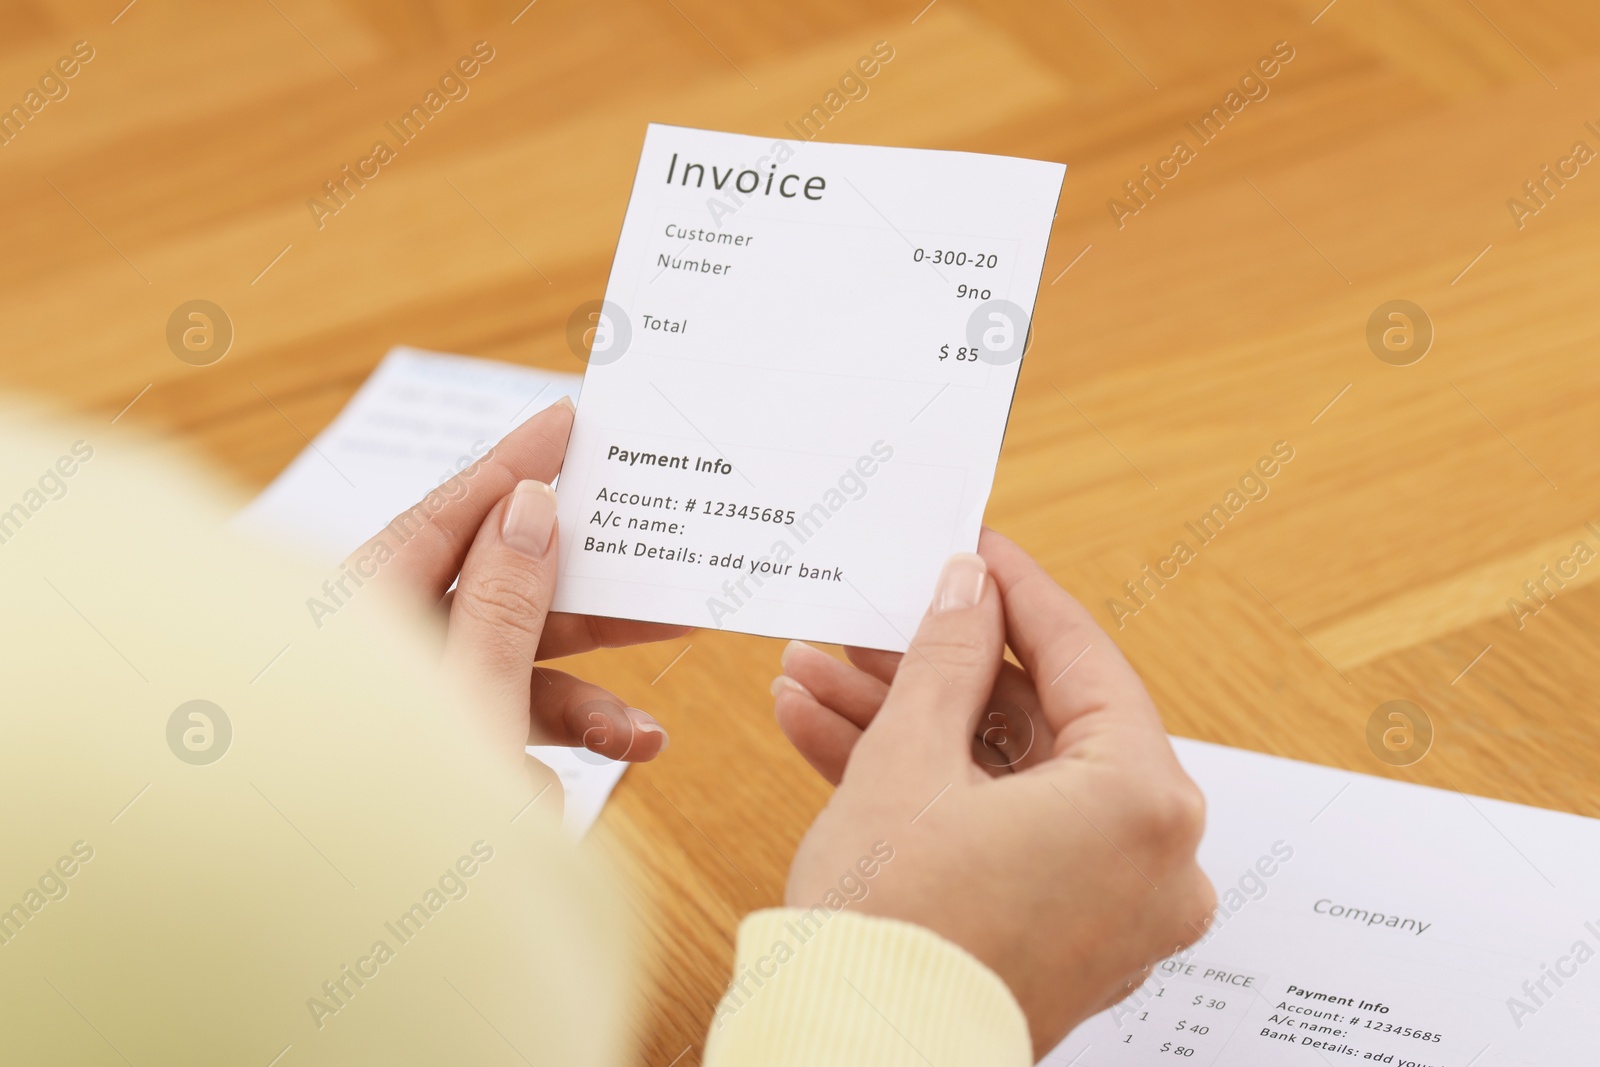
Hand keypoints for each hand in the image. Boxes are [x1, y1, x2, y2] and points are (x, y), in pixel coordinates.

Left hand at [349, 396, 687, 779]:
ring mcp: (406, 699)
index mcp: (367, 604)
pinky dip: (544, 756)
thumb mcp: (462, 694)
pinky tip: (550, 804)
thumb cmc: (363, 806)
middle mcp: (387, 642)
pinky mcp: (425, 753)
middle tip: (668, 564)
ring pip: (513, 672)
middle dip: (591, 595)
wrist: (311, 927)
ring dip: (585, 705)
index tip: (577, 418)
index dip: (521, 460)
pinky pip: (499, 732)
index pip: (457, 509)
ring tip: (647, 739)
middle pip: (503, 589)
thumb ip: (503, 599)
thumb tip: (532, 506)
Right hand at [774, 529, 1215, 1054]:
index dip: (1017, 596)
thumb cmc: (895, 933)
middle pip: (1035, 725)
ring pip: (1004, 781)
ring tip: (816, 682)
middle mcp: (1151, 862)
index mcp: (1145, 806)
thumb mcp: (910, 758)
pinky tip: (834, 743)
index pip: (1084, 660)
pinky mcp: (1059, 937)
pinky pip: (1001, 836)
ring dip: (906, 729)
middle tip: (875, 625)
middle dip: (929, 673)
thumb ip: (948, 655)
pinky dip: (929, 795)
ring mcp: (1108, 908)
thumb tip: (968, 589)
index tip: (979, 552)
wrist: (853, 1060)